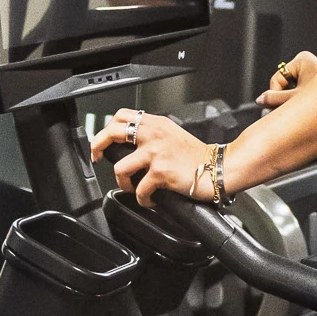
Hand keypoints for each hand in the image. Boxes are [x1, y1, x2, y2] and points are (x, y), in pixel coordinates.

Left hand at [93, 109, 216, 204]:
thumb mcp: (172, 136)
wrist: (219, 168)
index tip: (101, 143)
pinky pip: (139, 190)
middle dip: (98, 147)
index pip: (121, 116)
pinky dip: (143, 199)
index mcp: (156, 124)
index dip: (105, 130)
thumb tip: (130, 146)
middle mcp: (154, 134)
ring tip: (135, 188)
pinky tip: (152, 199)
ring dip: (124, 183)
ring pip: (120, 168)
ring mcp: (156, 152)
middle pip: (113, 132)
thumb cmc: (198, 157)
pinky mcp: (160, 172)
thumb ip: (152, 136)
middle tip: (98, 158)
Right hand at [262, 50, 316, 106]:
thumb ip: (275, 99)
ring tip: (299, 110)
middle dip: (283, 99)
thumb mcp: (295, 99)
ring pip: (292, 88)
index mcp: (302, 60)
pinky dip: (300, 100)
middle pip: (285, 84)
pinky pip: (301, 90)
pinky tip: (306, 108)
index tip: (277, 110)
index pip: (278, 80)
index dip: (275, 96)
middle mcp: (308, 62)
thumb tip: (260, 100)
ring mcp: (313, 71)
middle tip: (283, 113)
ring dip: (292, 100)